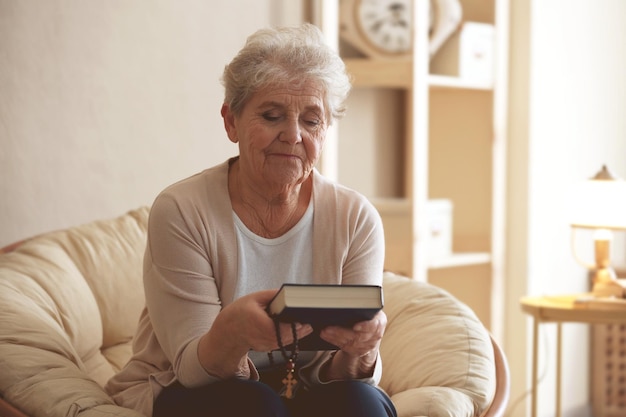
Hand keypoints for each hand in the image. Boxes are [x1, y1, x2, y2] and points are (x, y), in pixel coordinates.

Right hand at [198, 289, 312, 378]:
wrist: (227, 331)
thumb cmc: (240, 312)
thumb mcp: (255, 298)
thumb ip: (273, 295)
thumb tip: (289, 293)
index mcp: (261, 324)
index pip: (284, 326)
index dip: (297, 322)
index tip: (307, 315)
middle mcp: (265, 338)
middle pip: (289, 335)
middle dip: (302, 327)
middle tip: (313, 319)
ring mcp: (267, 345)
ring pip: (288, 340)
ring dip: (299, 332)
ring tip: (309, 323)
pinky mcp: (268, 348)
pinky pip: (283, 342)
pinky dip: (292, 336)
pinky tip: (299, 327)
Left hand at [320, 310, 386, 356]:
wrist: (372, 330)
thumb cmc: (368, 314)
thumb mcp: (370, 308)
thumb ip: (362, 304)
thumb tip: (342, 299)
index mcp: (379, 321)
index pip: (374, 325)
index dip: (365, 327)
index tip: (355, 327)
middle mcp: (375, 335)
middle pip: (358, 336)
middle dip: (341, 332)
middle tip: (327, 328)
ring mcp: (366, 345)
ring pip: (350, 342)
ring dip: (335, 337)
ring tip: (324, 331)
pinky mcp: (357, 351)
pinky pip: (345, 346)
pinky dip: (334, 340)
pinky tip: (325, 335)